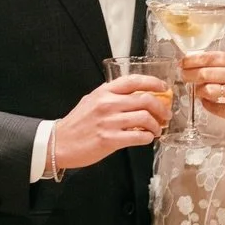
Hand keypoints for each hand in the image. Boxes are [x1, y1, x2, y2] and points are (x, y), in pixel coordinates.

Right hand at [53, 76, 169, 169]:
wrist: (59, 143)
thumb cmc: (76, 124)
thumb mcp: (91, 101)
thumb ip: (111, 96)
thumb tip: (136, 97)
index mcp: (104, 92)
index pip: (134, 81)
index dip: (153, 83)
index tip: (163, 88)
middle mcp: (108, 104)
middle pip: (145, 100)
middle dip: (161, 108)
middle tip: (165, 115)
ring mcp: (109, 122)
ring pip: (145, 118)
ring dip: (156, 125)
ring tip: (156, 130)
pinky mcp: (110, 139)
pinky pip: (138, 136)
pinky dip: (147, 138)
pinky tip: (146, 138)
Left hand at [182, 52, 224, 136]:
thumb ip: (221, 65)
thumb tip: (192, 60)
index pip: (211, 57)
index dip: (192, 60)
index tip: (182, 63)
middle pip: (206, 73)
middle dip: (190, 75)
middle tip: (185, 77)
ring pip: (208, 90)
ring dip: (199, 91)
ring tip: (200, 92)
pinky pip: (213, 107)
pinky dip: (207, 105)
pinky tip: (209, 102)